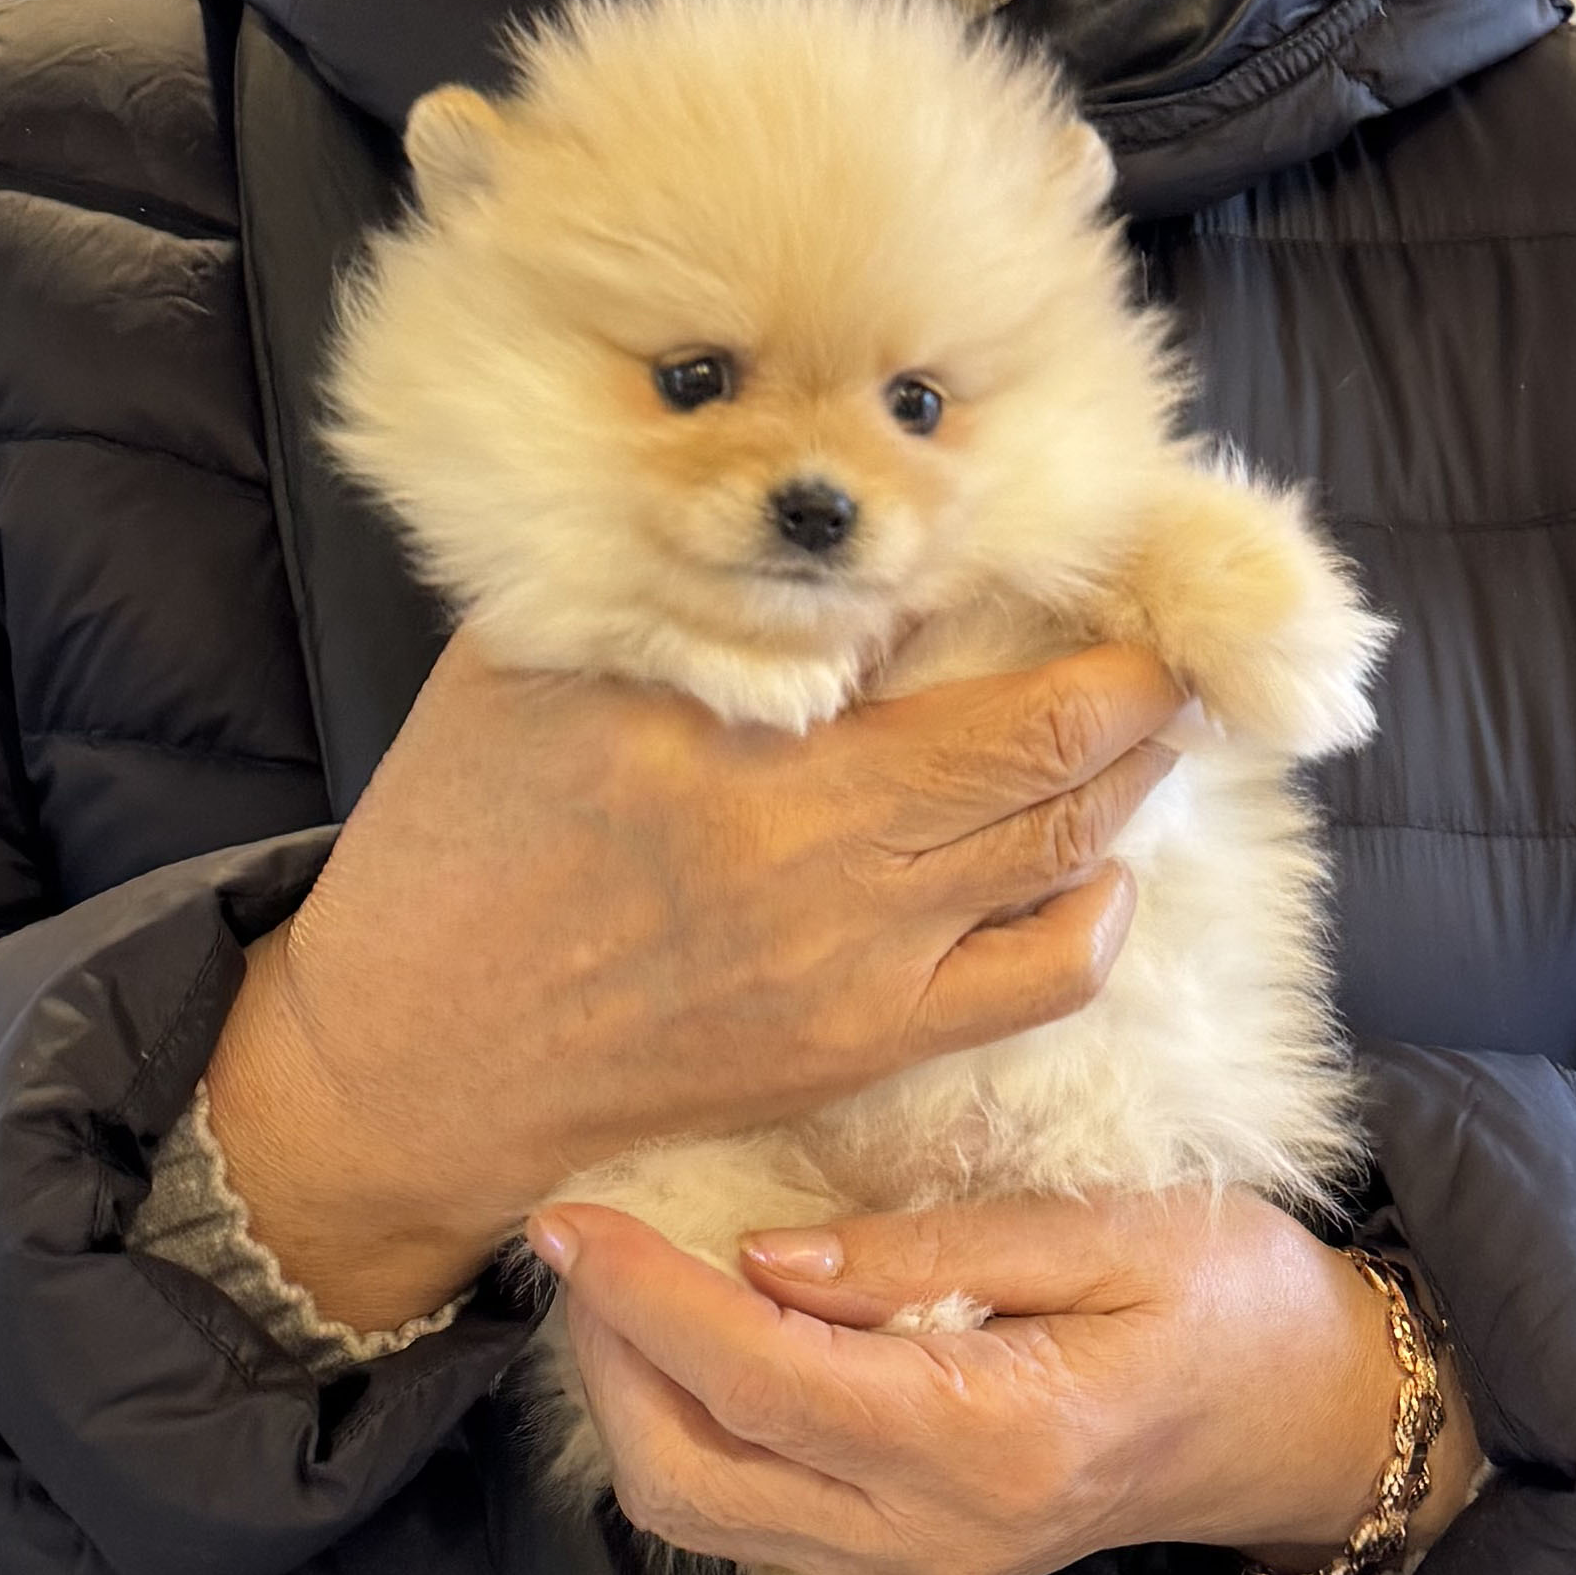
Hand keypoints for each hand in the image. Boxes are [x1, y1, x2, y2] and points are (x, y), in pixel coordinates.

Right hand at [200, 627, 1190, 1332]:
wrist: (412, 1065)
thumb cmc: (457, 843)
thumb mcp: (526, 659)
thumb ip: (661, 581)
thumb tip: (802, 509)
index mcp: (720, 721)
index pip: (937, 613)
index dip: (1041, 570)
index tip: (1079, 533)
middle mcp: (809, 843)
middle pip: (1047, 734)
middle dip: (1135, 667)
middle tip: (1164, 616)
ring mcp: (852, 958)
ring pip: (1068, 844)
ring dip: (1132, 767)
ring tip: (1148, 712)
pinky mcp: (863, 1046)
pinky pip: (1046, 976)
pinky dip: (1099, 904)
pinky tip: (1092, 857)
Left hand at [527, 1188, 1481, 1574]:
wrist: (1304, 1426)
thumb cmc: (1231, 1303)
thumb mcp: (1111, 1232)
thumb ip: (934, 1252)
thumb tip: (766, 1261)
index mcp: (993, 1443)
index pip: (763, 1382)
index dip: (645, 1302)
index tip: (570, 1221)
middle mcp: (934, 1536)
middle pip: (692, 1479)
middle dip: (607, 1363)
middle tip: (581, 1243)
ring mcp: (914, 1570)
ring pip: (702, 1517)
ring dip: (630, 1401)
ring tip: (616, 1281)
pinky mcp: (902, 1569)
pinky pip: (747, 1520)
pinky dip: (684, 1432)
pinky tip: (683, 1340)